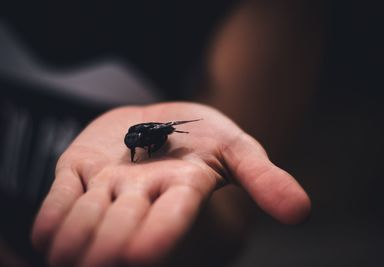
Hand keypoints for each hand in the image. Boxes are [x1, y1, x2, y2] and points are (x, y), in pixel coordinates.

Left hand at [31, 102, 309, 266]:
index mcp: (184, 191)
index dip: (160, 235)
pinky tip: (47, 237)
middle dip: (111, 241)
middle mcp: (144, 198)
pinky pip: (59, 199)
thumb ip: (264, 178)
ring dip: (79, 231)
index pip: (175, 218)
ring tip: (72, 244)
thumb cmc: (205, 136)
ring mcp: (109, 186)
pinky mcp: (80, 170)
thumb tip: (301, 212)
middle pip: (123, 227)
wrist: (168, 119)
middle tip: (100, 252)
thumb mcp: (239, 148)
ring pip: (87, 219)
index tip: (143, 255)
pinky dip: (53, 217)